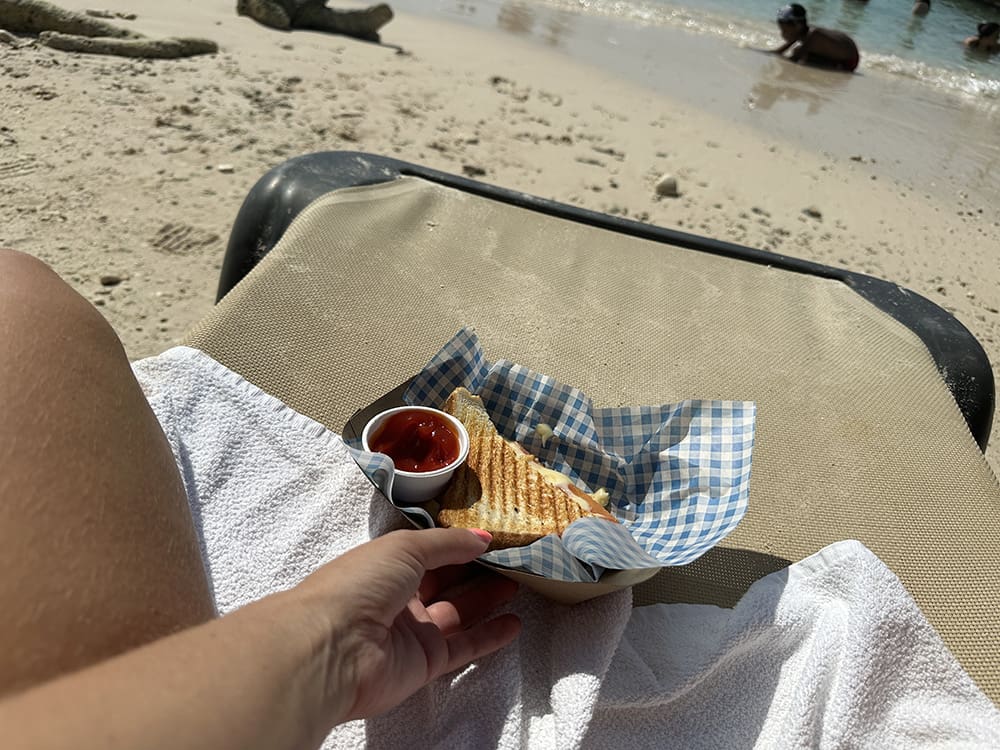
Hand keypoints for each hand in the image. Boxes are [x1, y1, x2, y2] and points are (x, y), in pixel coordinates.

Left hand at [296, 528, 521, 725]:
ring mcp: (412, 632)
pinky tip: (514, 624)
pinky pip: (463, 647)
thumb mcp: (405, 547)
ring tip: (519, 584)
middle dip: (476, 570)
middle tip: (512, 559)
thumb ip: (448, 543)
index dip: (457, 544)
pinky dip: (489, 637)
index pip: (428, 552)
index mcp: (385, 565)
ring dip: (487, 600)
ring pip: (457, 613)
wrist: (333, 648)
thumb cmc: (361, 583)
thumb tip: (483, 538)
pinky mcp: (425, 663)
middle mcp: (398, 598)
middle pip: (444, 582)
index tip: (491, 536)